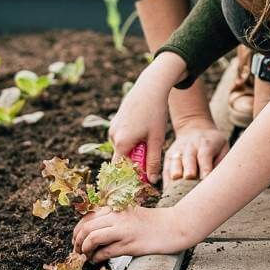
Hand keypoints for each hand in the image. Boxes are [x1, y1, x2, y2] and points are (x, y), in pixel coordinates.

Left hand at [72, 204, 195, 263]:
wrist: (174, 226)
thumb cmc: (153, 222)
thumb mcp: (130, 214)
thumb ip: (113, 219)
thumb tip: (92, 232)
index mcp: (116, 207)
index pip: (88, 217)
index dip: (77, 230)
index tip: (76, 240)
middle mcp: (117, 216)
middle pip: (86, 228)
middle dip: (77, 242)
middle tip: (77, 251)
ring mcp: (123, 230)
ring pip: (92, 238)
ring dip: (84, 250)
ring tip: (85, 257)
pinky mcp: (129, 244)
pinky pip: (105, 252)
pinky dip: (96, 258)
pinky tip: (97, 261)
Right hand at [107, 52, 185, 182]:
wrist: (150, 87)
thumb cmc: (155, 113)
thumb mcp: (157, 139)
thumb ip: (153, 161)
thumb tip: (151, 181)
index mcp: (122, 143)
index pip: (121, 170)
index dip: (131, 177)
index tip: (141, 181)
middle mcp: (113, 136)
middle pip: (121, 159)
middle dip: (134, 162)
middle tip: (150, 159)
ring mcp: (113, 128)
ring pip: (122, 148)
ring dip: (134, 150)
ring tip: (149, 140)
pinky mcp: (116, 121)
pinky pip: (122, 138)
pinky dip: (131, 140)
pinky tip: (144, 130)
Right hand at [165, 120, 229, 180]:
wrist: (194, 128)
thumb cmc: (213, 144)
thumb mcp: (222, 147)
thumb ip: (221, 162)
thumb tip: (217, 181)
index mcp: (205, 144)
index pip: (205, 155)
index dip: (205, 167)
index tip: (205, 178)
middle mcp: (190, 146)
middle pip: (188, 158)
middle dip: (188, 168)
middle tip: (189, 177)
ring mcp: (177, 151)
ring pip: (174, 162)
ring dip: (175, 173)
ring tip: (175, 186)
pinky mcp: (168, 157)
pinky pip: (166, 169)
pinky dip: (166, 180)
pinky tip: (168, 191)